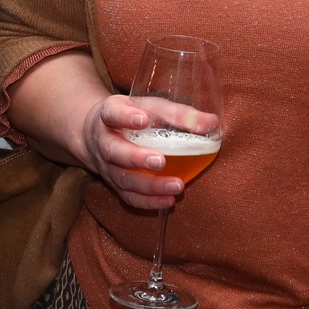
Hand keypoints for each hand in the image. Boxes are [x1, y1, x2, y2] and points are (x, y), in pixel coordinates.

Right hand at [78, 93, 218, 212]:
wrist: (98, 135)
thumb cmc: (131, 117)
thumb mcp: (148, 107)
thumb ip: (177, 113)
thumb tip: (210, 122)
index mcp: (109, 115)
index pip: (112, 113)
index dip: (125, 116)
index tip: (142, 119)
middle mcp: (104, 142)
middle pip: (114, 151)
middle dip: (136, 158)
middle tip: (160, 161)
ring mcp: (106, 166)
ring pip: (122, 178)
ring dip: (149, 185)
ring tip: (176, 185)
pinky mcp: (114, 184)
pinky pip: (128, 196)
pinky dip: (148, 201)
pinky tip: (169, 200)